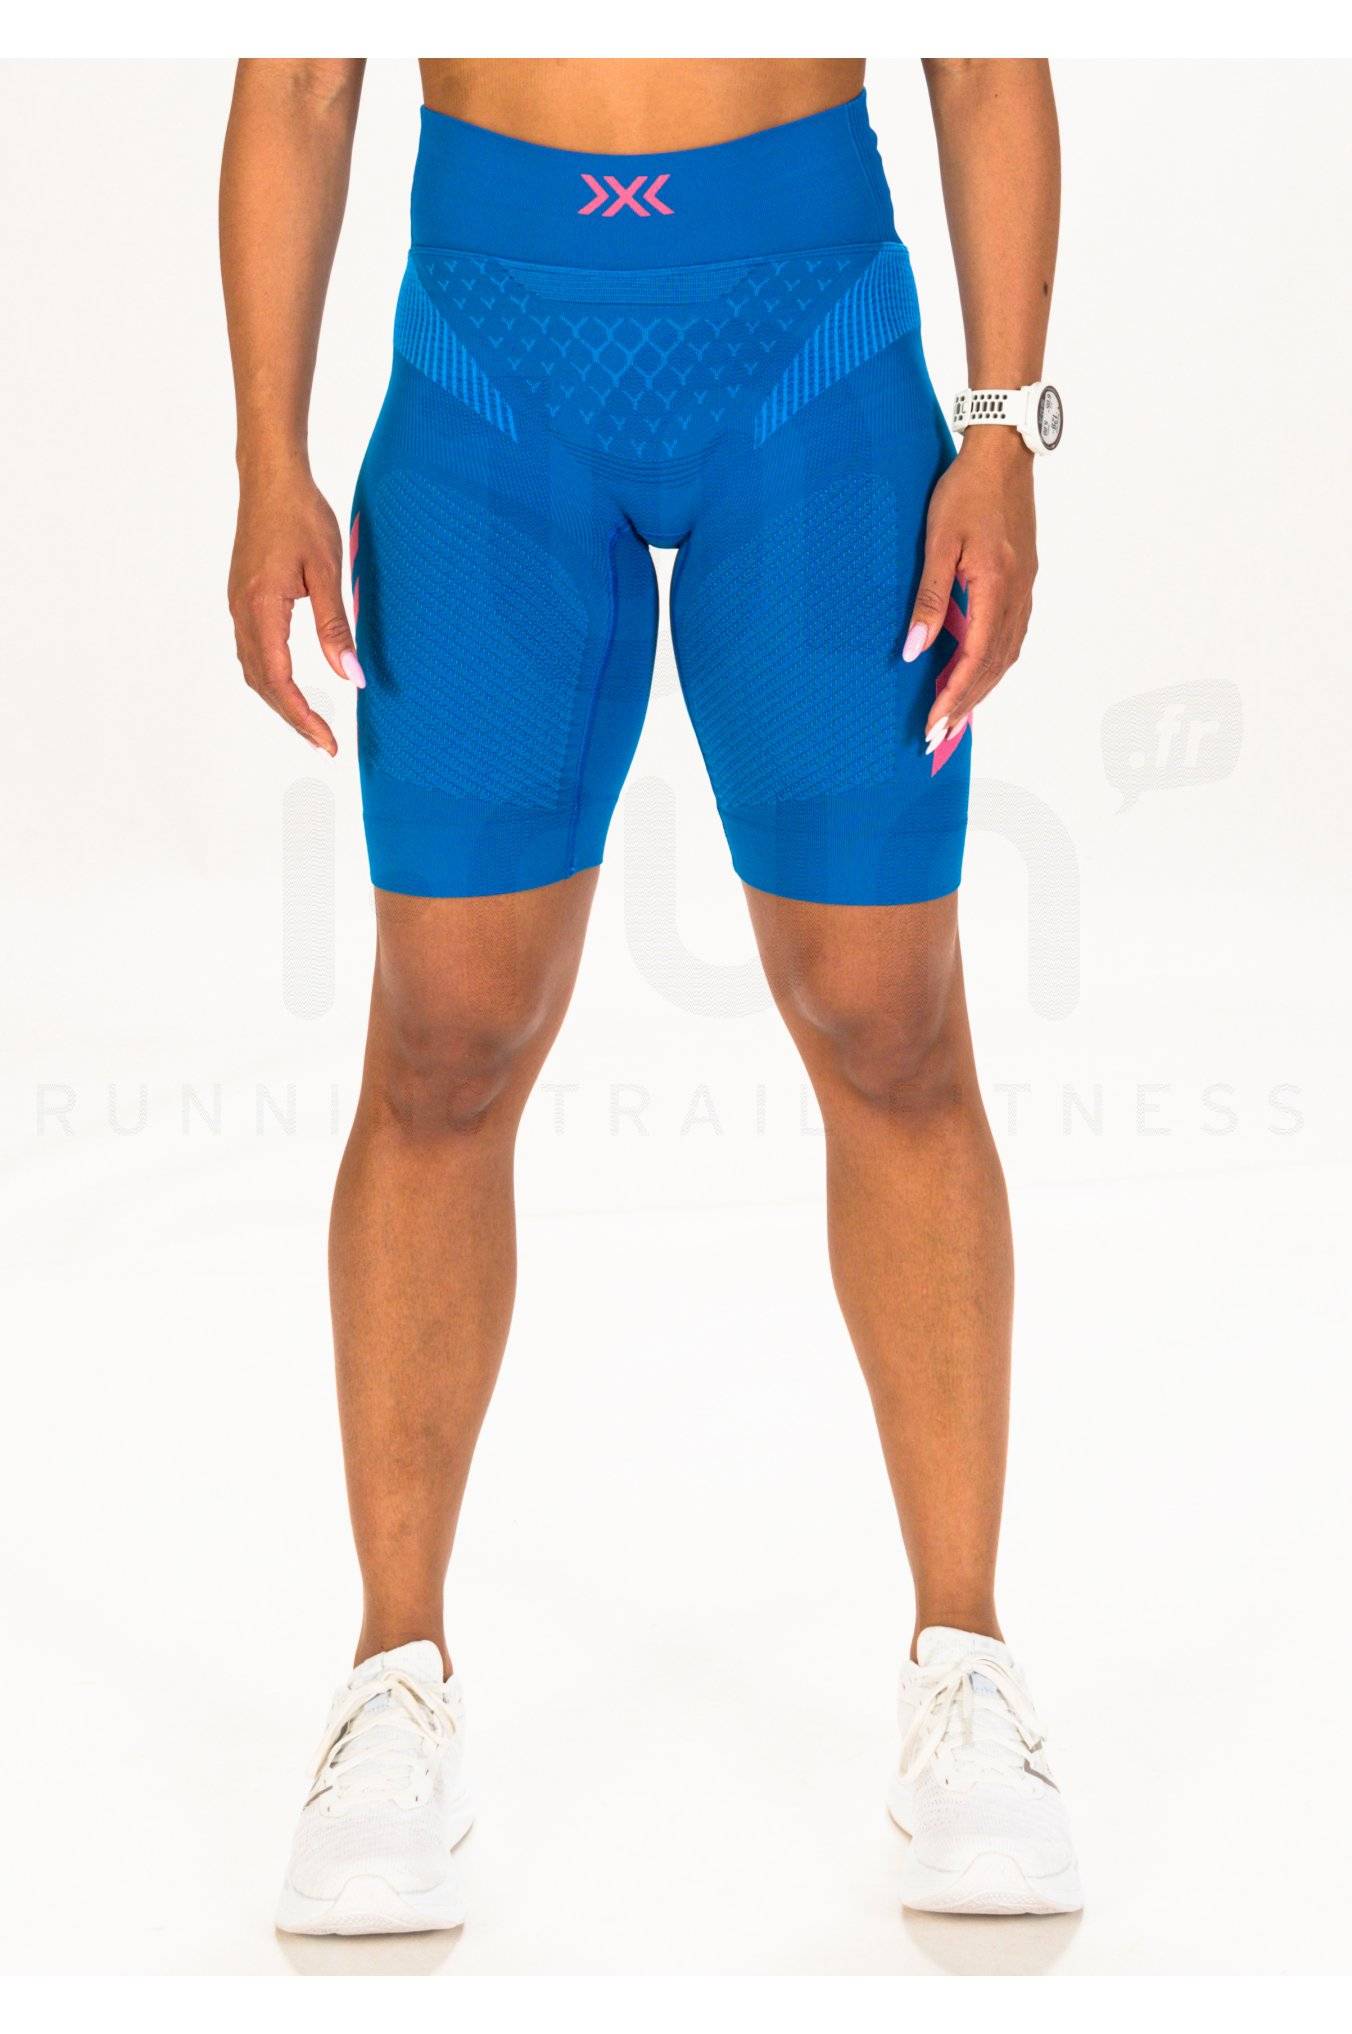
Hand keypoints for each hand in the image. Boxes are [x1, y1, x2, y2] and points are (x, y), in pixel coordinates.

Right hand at [227, 467, 362, 756]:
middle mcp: (242, 612)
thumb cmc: (302, 516)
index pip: (280, 680)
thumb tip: (351, 676)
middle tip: (324, 742)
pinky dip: (272, 678)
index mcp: (261, 608)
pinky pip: (252, 652)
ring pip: (254, 670)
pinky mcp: (242, 599)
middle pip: (263, 683)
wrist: (270, 478)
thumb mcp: (327, 572)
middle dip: (292, 717)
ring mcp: (238, 606)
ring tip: (311, 722)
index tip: (327, 742)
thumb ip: (335, 627)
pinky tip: (291, 684)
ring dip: (280, 700)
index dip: (303, 717)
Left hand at [902, 430, 1037, 750]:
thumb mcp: (938, 543)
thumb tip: (913, 650)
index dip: (955, 696)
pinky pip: (1012, 635)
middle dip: (967, 704)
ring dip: (982, 688)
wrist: (1003, 454)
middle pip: (995, 666)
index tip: (935, 723)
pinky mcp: (1023, 580)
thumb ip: (929, 600)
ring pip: (1007, 654)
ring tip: (957, 714)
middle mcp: (1017, 594)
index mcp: (996, 587)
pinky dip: (995, 663)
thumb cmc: (966, 492)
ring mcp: (1024, 588)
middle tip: (940, 735)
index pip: (976, 659)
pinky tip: (978, 673)